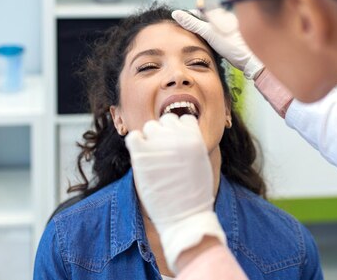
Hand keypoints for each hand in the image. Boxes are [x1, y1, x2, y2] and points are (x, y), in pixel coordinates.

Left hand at [125, 113, 226, 272]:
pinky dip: (135, 143)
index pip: (184, 118)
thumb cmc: (195, 195)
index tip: (177, 146)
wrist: (185, 217)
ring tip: (153, 157)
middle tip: (164, 153)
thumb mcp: (202, 162)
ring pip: (150, 126)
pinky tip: (140, 156)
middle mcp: (178, 136)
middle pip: (167, 119)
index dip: (180, 131)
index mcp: (195, 137)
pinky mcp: (141, 155)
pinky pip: (133, 137)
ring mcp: (159, 144)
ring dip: (150, 138)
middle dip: (165, 133)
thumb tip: (179, 133)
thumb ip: (192, 143)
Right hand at [172, 10, 263, 78]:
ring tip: (191, 42)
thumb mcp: (209, 33)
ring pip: (208, 30)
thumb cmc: (232, 45)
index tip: (178, 23)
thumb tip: (176, 13)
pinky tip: (204, 47)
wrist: (250, 60)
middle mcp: (223, 20)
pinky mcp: (228, 41)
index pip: (198, 11)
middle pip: (203, 20)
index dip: (187, 17)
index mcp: (220, 14)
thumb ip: (192, 24)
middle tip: (182, 34)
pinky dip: (207, 41)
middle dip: (193, 26)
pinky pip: (214, 38)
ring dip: (200, 34)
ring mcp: (226, 31)